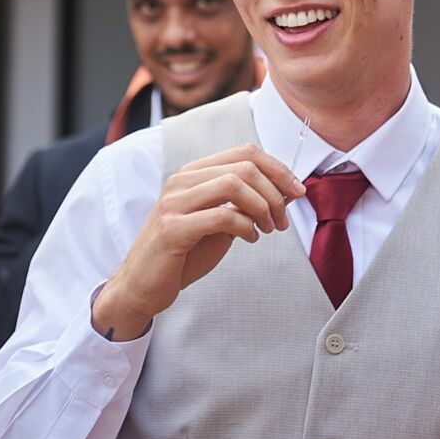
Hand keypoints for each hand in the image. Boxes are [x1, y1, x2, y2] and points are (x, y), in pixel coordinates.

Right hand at [91, 144, 302, 340]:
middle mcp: (181, 180)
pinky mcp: (172, 228)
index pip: (245, 152)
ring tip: (269, 229)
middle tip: (282, 219)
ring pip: (233, 184)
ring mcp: (174, 202)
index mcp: (193, 173)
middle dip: (275, 191)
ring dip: (263, 207)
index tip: (297, 191)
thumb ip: (246, 204)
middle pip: (244, 165)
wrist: (142, 285)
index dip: (278, 168)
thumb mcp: (220, 223)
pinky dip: (245, 226)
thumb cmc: (184, 253)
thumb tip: (286, 190)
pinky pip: (222, 216)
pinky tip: (250, 238)